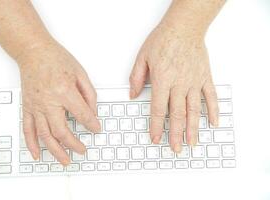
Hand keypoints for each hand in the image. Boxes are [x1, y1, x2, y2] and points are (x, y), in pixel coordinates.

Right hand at [18, 41, 99, 164]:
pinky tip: (38, 154)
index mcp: (64, 91)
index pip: (82, 115)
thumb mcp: (80, 73)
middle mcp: (48, 102)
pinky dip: (32, 144)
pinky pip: (28, 129)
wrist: (33, 51)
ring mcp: (36, 106)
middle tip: (82, 150)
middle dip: (74, 144)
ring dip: (55, 151)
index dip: (92, 124)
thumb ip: (89, 94)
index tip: (96, 129)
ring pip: (45, 135)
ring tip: (65, 160)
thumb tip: (93, 112)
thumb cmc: (55, 59)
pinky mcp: (27, 107)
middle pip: (62, 131)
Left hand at [129, 24, 218, 152]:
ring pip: (194, 110)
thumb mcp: (143, 57)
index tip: (155, 138)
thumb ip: (136, 78)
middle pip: (177, 114)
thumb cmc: (164, 39)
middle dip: (175, 134)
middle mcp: (179, 84)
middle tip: (175, 148)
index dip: (156, 126)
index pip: (158, 109)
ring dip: (193, 128)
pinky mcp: (205, 77)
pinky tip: (213, 123)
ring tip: (192, 143)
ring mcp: (194, 81)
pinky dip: (213, 111)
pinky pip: (211, 97)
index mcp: (162, 80)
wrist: (184, 26)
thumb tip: (132, 95)